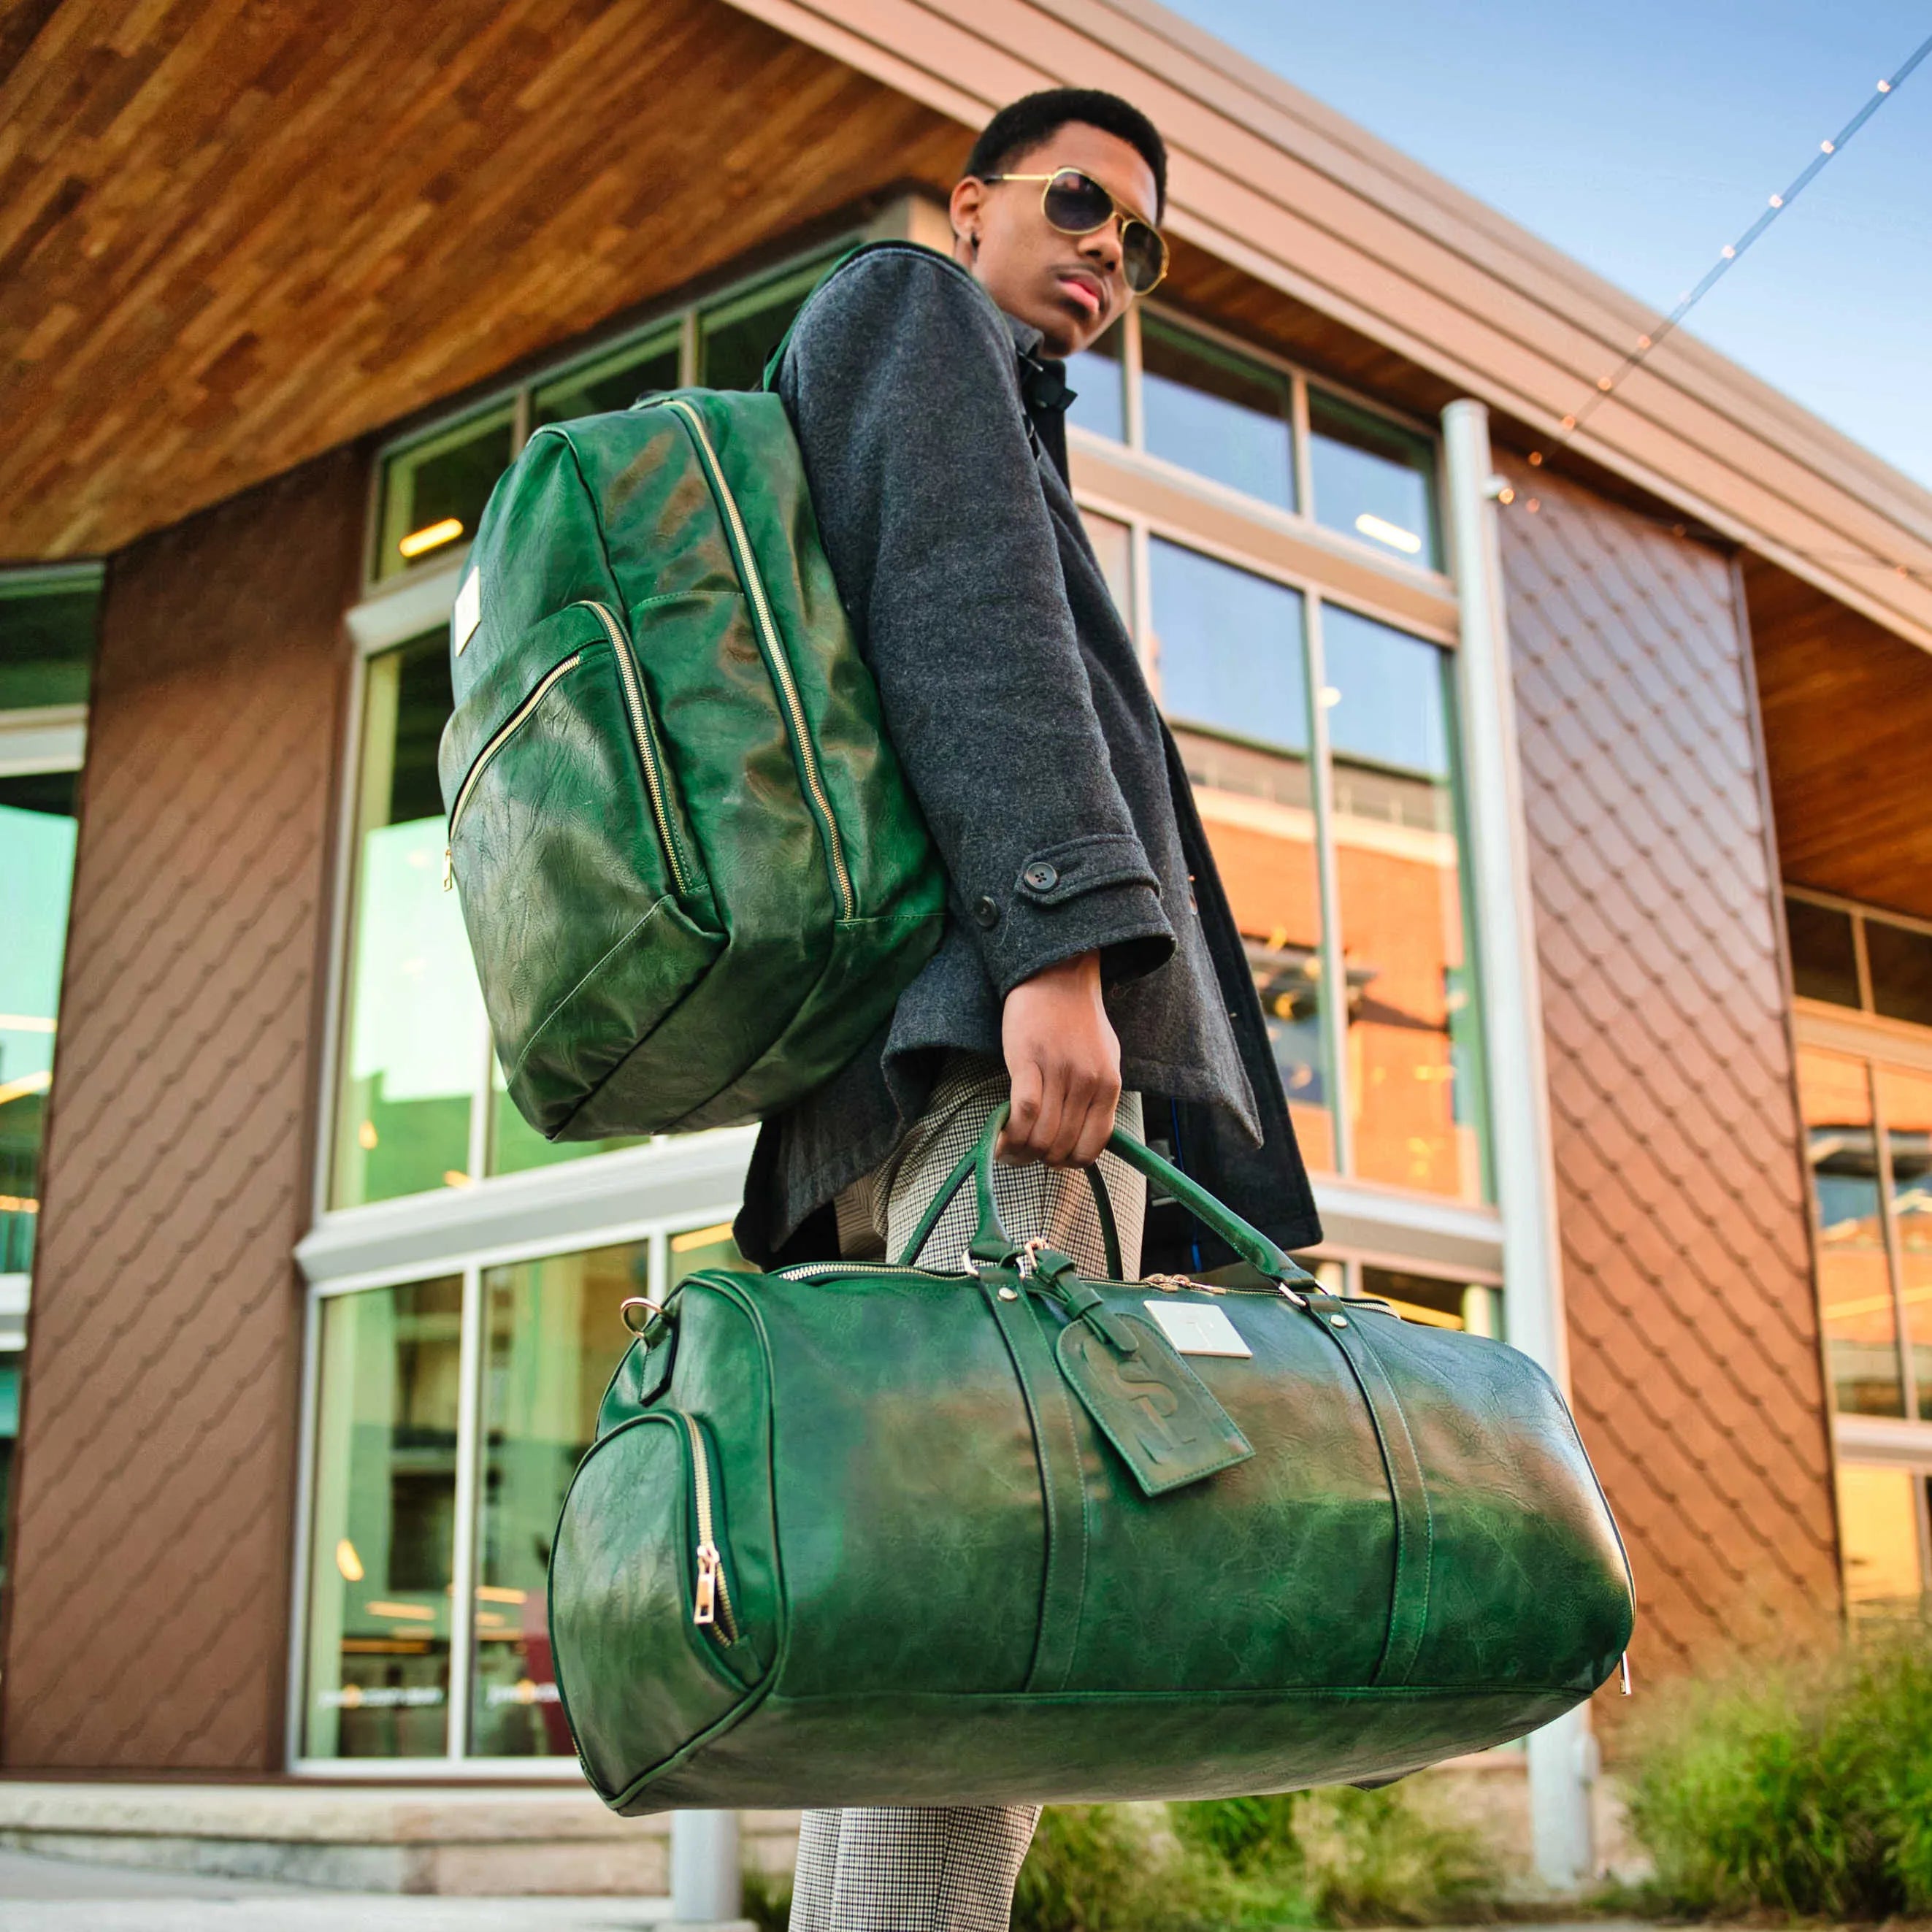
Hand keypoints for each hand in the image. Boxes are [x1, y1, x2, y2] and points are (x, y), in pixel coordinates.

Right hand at [998, 950, 1121, 1167]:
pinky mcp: (1029, 1060)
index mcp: (1110, 1085)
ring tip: (1010, 1150)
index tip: (1054, 1161)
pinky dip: (1011, 1133)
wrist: (1057, 975)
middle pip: (1063, 1144)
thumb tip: (1084, 1136)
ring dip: (1022, 1152)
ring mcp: (1059, 1071)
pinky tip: (1001, 1138)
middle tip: (1025, 1155)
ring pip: (1042, 1134)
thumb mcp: (1106, 1059)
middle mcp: (1088, 1082)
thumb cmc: (1079, 1019)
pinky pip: (1023, 1111)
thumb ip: (1099, 1096)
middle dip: (1041, 1159)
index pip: (1092, 1144)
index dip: (1070, 1162)